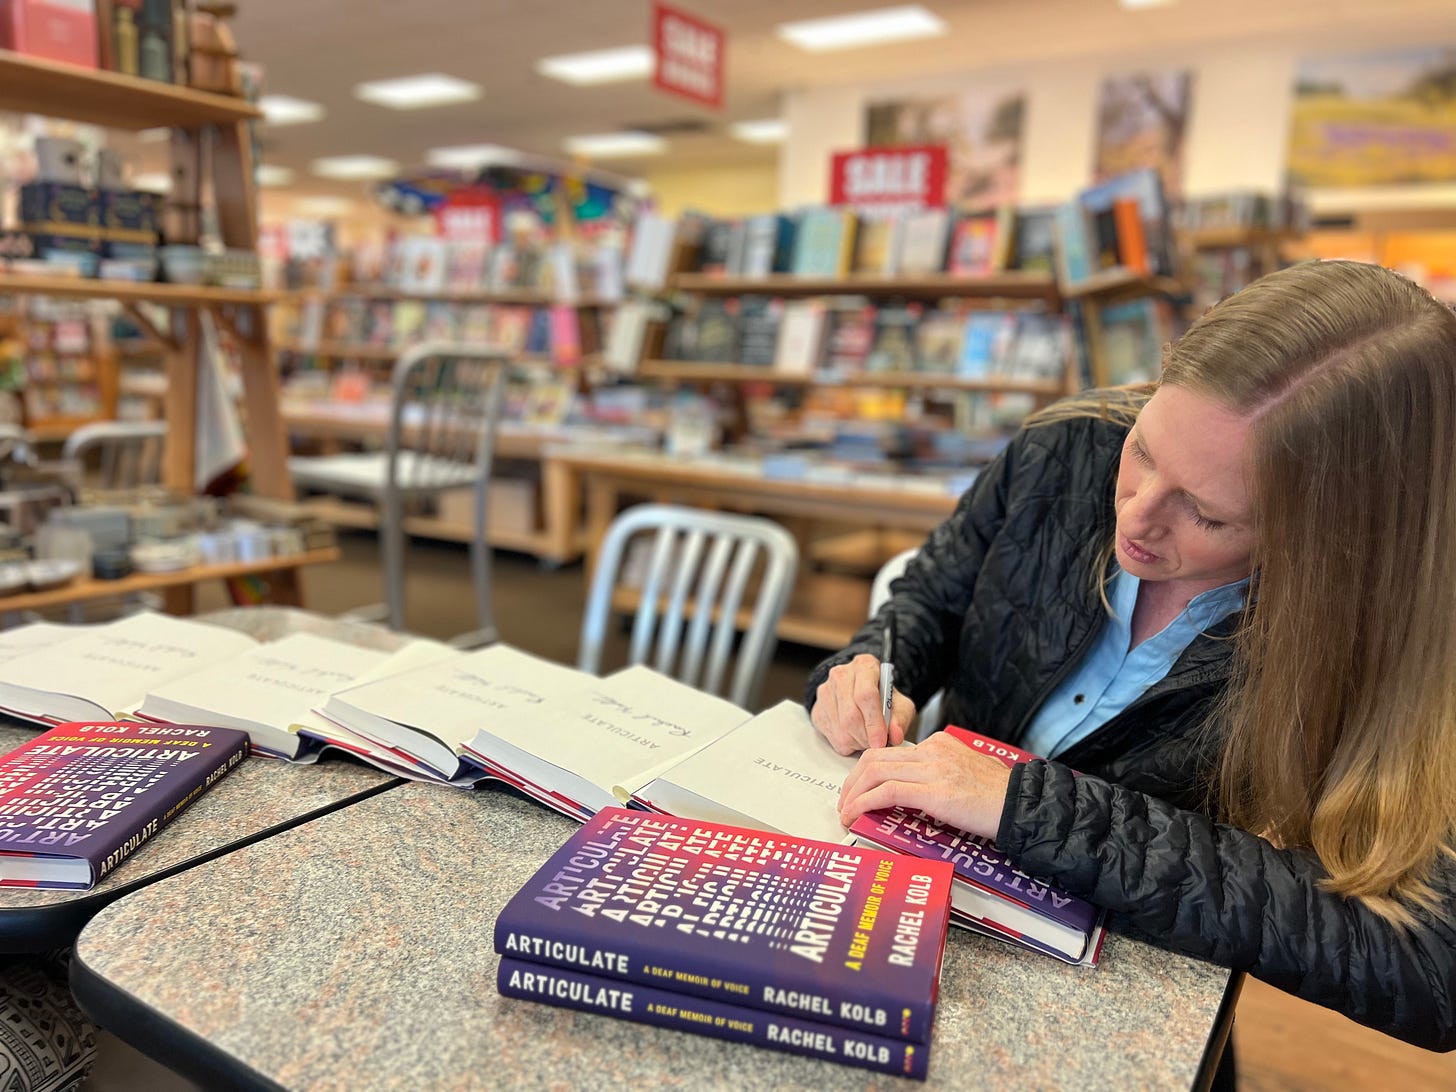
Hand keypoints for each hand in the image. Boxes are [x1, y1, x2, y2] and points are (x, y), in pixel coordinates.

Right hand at [811, 654, 915, 754]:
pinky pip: (832, 736)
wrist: (862, 693)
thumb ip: (900, 718)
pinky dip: (847, 744)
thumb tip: (896, 735)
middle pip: (851, 715)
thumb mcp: (900, 704)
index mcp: (864, 666)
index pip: (866, 695)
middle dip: (867, 736)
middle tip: (877, 743)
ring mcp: (826, 691)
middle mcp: (841, 675)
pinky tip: (855, 736)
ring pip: (841, 728)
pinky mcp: (817, 709)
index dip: (874, 722)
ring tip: (868, 737)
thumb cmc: (883, 698)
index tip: (881, 741)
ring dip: (858, 741)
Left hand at [837, 731, 1011, 838]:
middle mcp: (932, 751)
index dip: (866, 772)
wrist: (1022, 806)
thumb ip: (939, 774)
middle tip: (844, 801)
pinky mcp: (935, 791)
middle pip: (874, 757)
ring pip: (875, 770)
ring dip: (852, 793)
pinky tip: (855, 815)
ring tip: (845, 811)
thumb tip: (913, 793)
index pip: (890, 752)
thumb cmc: (998, 798)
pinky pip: (887, 791)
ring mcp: (933, 769)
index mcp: (939, 744)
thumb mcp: (964, 774)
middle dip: (851, 780)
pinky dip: (864, 802)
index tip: (857, 789)